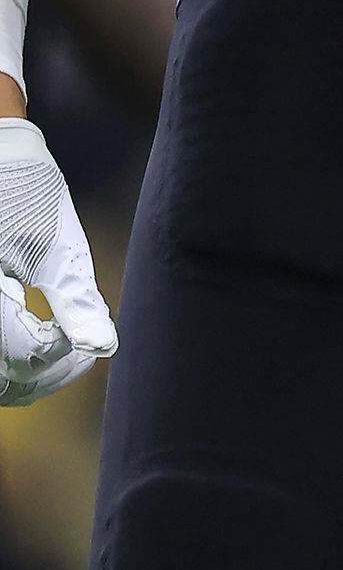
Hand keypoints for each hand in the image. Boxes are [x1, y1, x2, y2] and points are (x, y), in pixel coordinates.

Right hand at [0, 120, 114, 403]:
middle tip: (77, 363)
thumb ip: (74, 300)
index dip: (56, 361)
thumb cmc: (25, 191)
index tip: (86, 348)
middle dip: (37, 378)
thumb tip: (104, 348)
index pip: (18, 356)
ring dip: (19, 375)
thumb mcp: (57, 244)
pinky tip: (37, 346)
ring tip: (60, 360)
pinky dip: (7, 356)